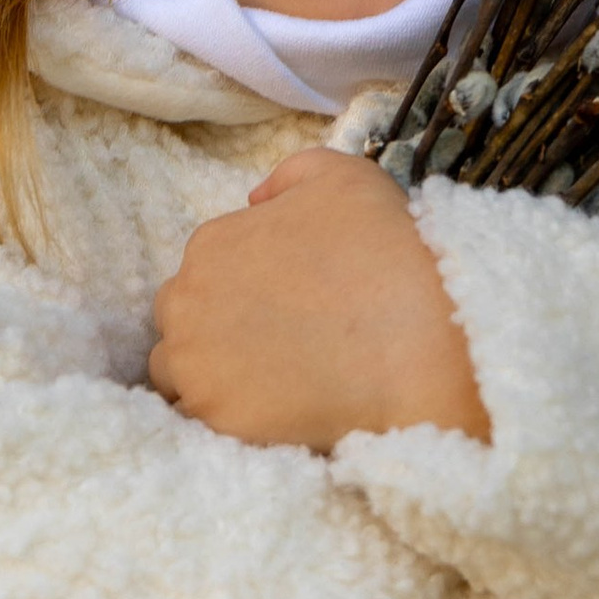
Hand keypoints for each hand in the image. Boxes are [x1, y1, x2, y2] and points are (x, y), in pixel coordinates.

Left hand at [151, 148, 488, 451]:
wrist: (420, 340)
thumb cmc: (386, 250)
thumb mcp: (343, 177)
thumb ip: (288, 176)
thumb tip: (255, 199)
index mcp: (211, 244)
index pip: (204, 270)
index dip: (242, 287)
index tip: (281, 304)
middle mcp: (187, 302)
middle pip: (181, 320)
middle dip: (214, 330)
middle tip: (271, 344)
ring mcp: (196, 365)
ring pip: (178, 374)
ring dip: (210, 375)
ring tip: (266, 384)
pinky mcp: (216, 418)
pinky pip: (202, 422)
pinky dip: (227, 418)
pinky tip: (268, 414)